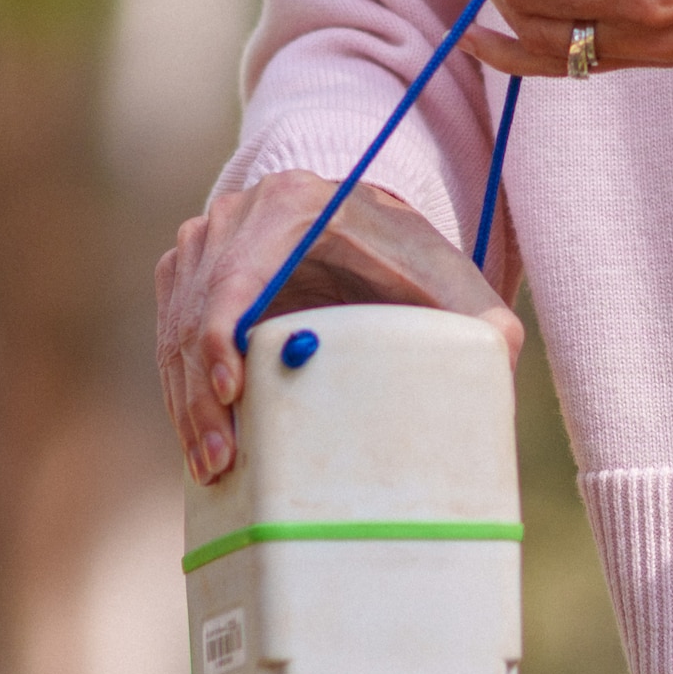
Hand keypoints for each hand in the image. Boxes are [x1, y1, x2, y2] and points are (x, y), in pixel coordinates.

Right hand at [154, 169, 517, 484]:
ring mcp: (203, 242)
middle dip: (201, 394)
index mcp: (292, 205)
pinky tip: (201, 442)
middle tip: (222, 461)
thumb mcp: (452, 286)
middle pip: (195, 312)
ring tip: (212, 468)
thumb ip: (483, 322)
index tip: (234, 394)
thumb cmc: (411, 264)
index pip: (236, 274)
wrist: (368, 230)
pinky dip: (180, 392)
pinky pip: (169, 338)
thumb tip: (503, 361)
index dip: (220, 334)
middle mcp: (235, 216)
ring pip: (174, 332)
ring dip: (185, 404)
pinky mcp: (187, 274)